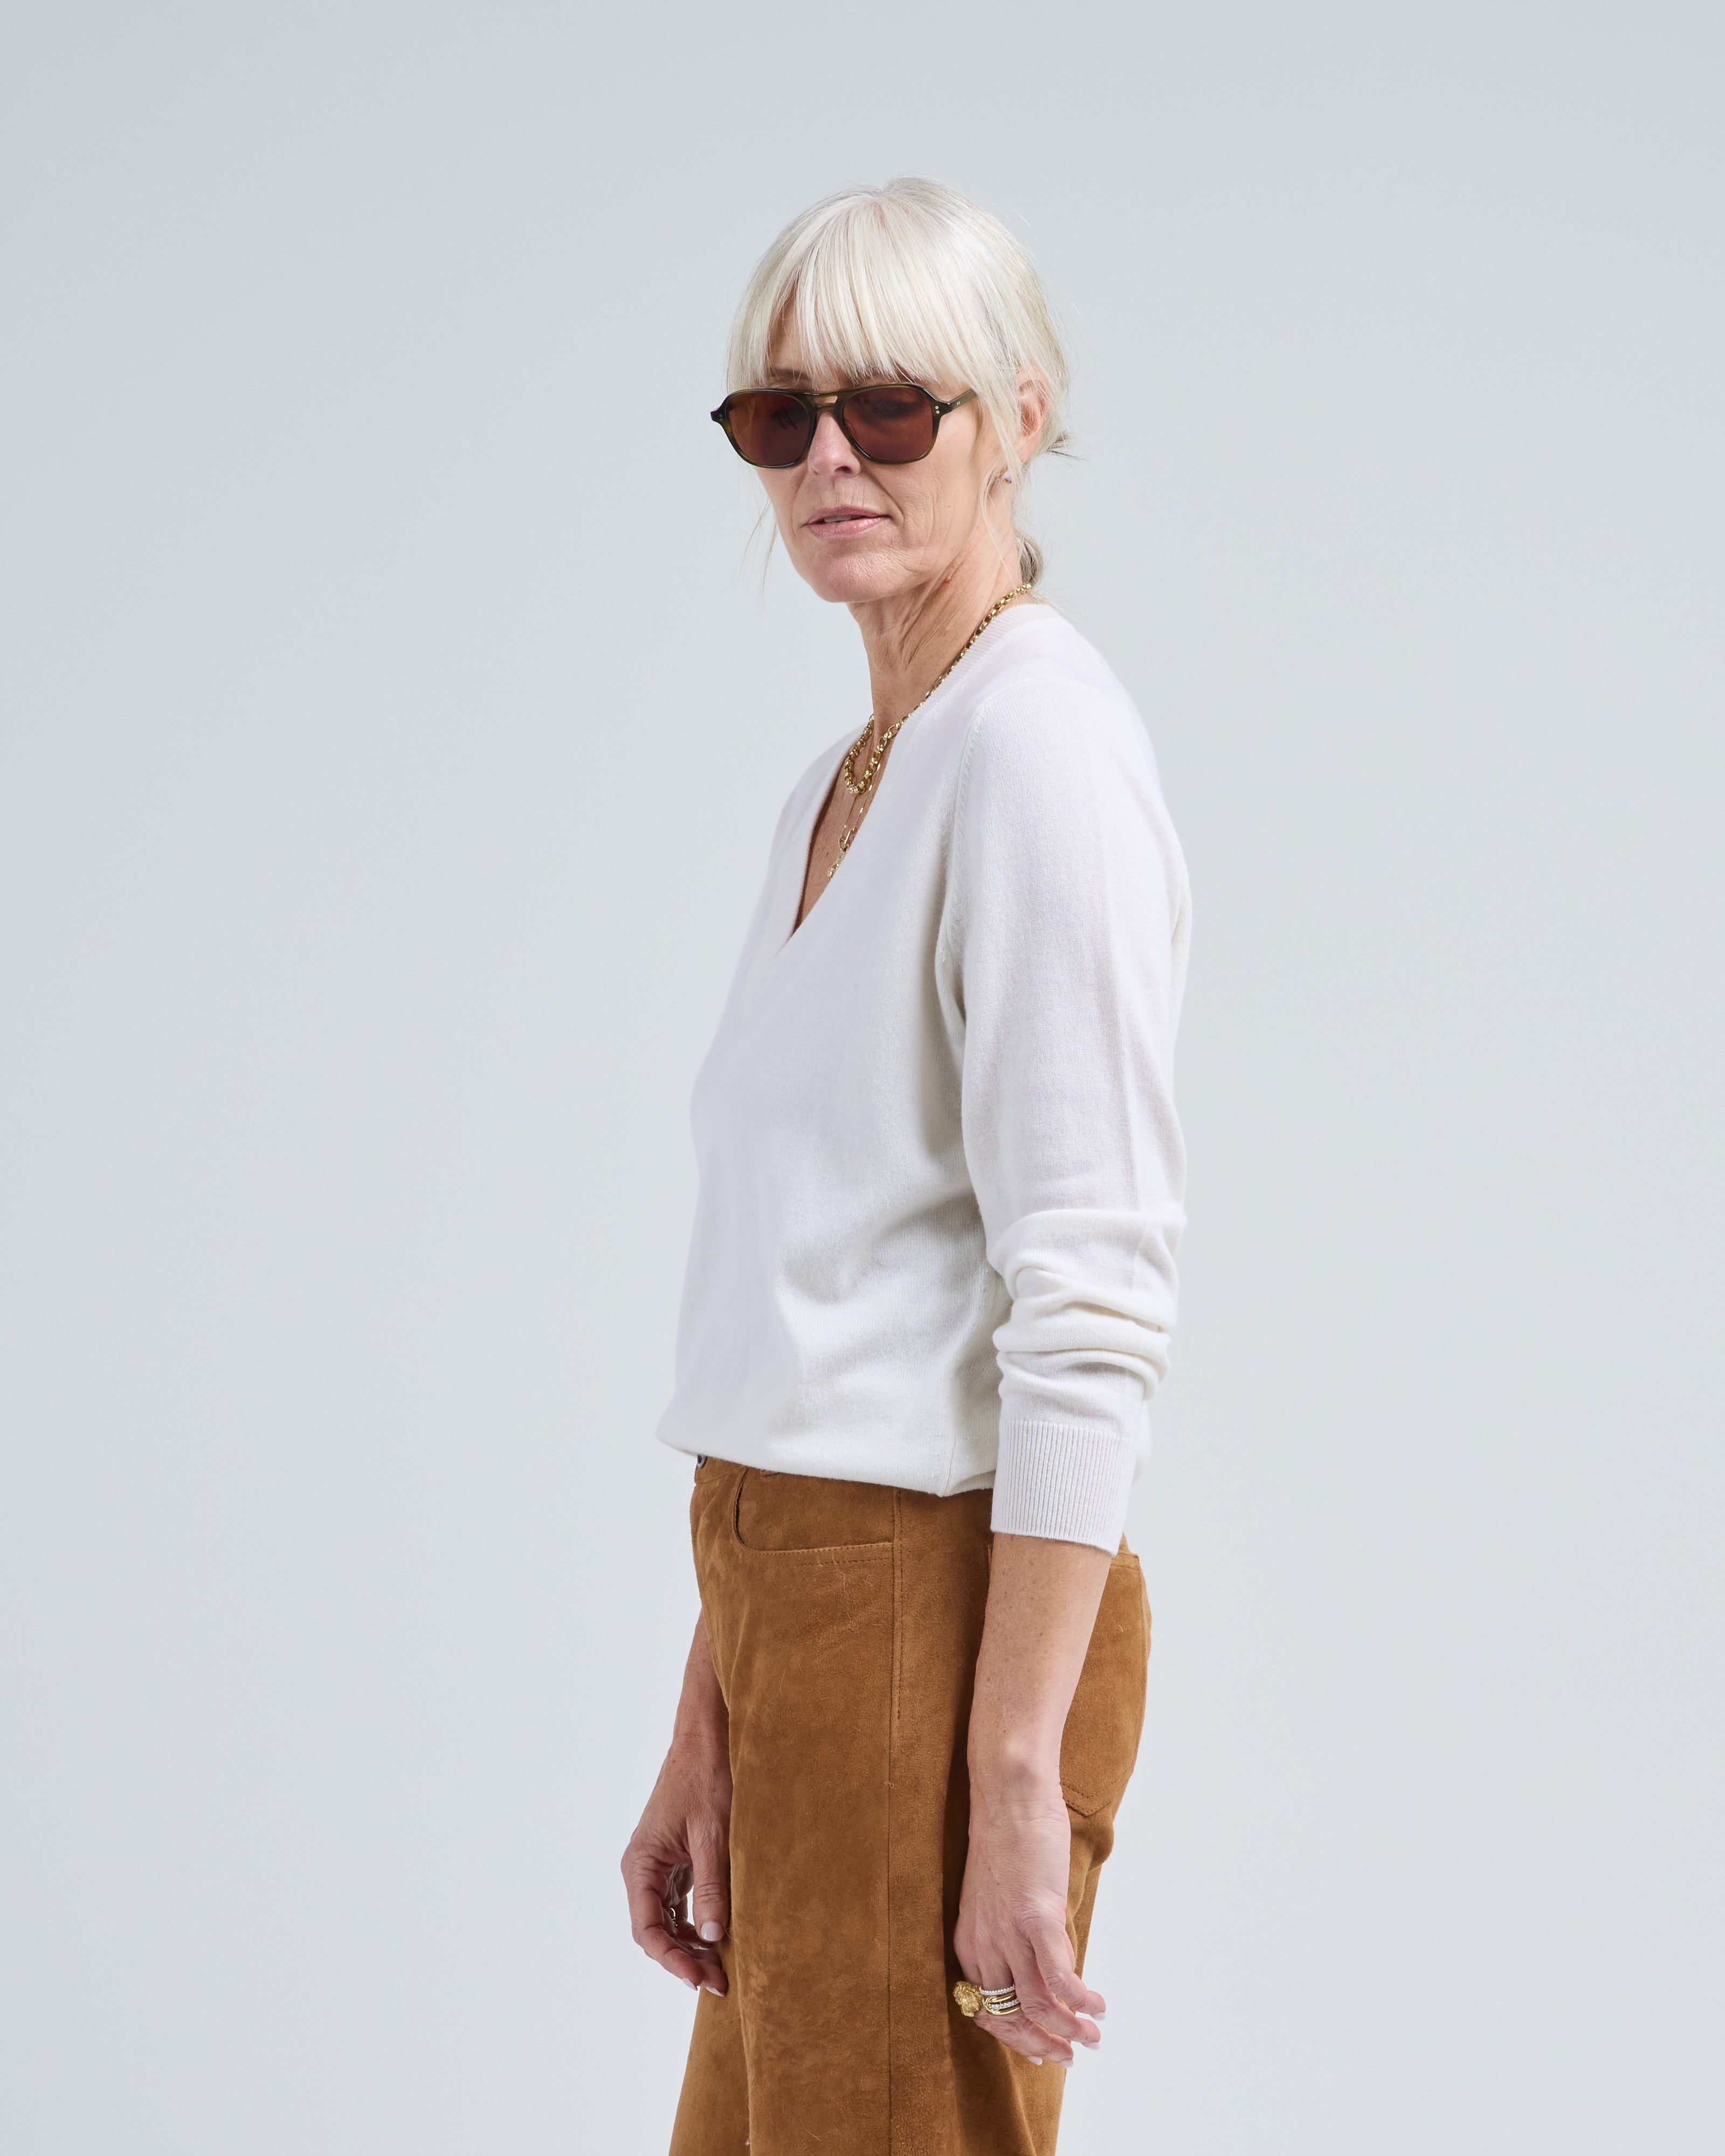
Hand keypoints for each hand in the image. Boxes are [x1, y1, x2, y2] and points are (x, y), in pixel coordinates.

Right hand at [622, 1729, 731, 1993]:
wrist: (706, 1739)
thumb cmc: (707, 1779)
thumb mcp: (713, 1836)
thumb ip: (712, 1886)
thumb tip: (714, 1937)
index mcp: (641, 1863)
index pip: (648, 1929)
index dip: (672, 1960)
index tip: (700, 1979)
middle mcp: (642, 1868)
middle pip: (655, 1931)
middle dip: (684, 1959)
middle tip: (719, 1981)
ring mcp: (657, 1865)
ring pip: (667, 1921)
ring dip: (690, 1945)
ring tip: (721, 1968)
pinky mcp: (674, 1860)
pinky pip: (678, 1904)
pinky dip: (695, 1924)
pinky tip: (717, 1938)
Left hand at [954, 1765, 1103, 2067]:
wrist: (1010, 1794)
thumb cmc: (1010, 1840)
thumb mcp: (1000, 1898)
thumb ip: (1014, 1936)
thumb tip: (1046, 1969)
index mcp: (970, 1942)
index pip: (986, 2011)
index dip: (1015, 2037)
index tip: (1041, 2050)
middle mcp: (983, 1944)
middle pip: (1010, 2016)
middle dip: (1043, 2044)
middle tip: (1072, 2056)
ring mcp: (1008, 1932)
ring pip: (1036, 2005)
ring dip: (1069, 2030)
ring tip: (1094, 2037)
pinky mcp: (1035, 1917)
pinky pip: (1058, 1976)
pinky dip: (1081, 1999)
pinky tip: (1099, 2004)